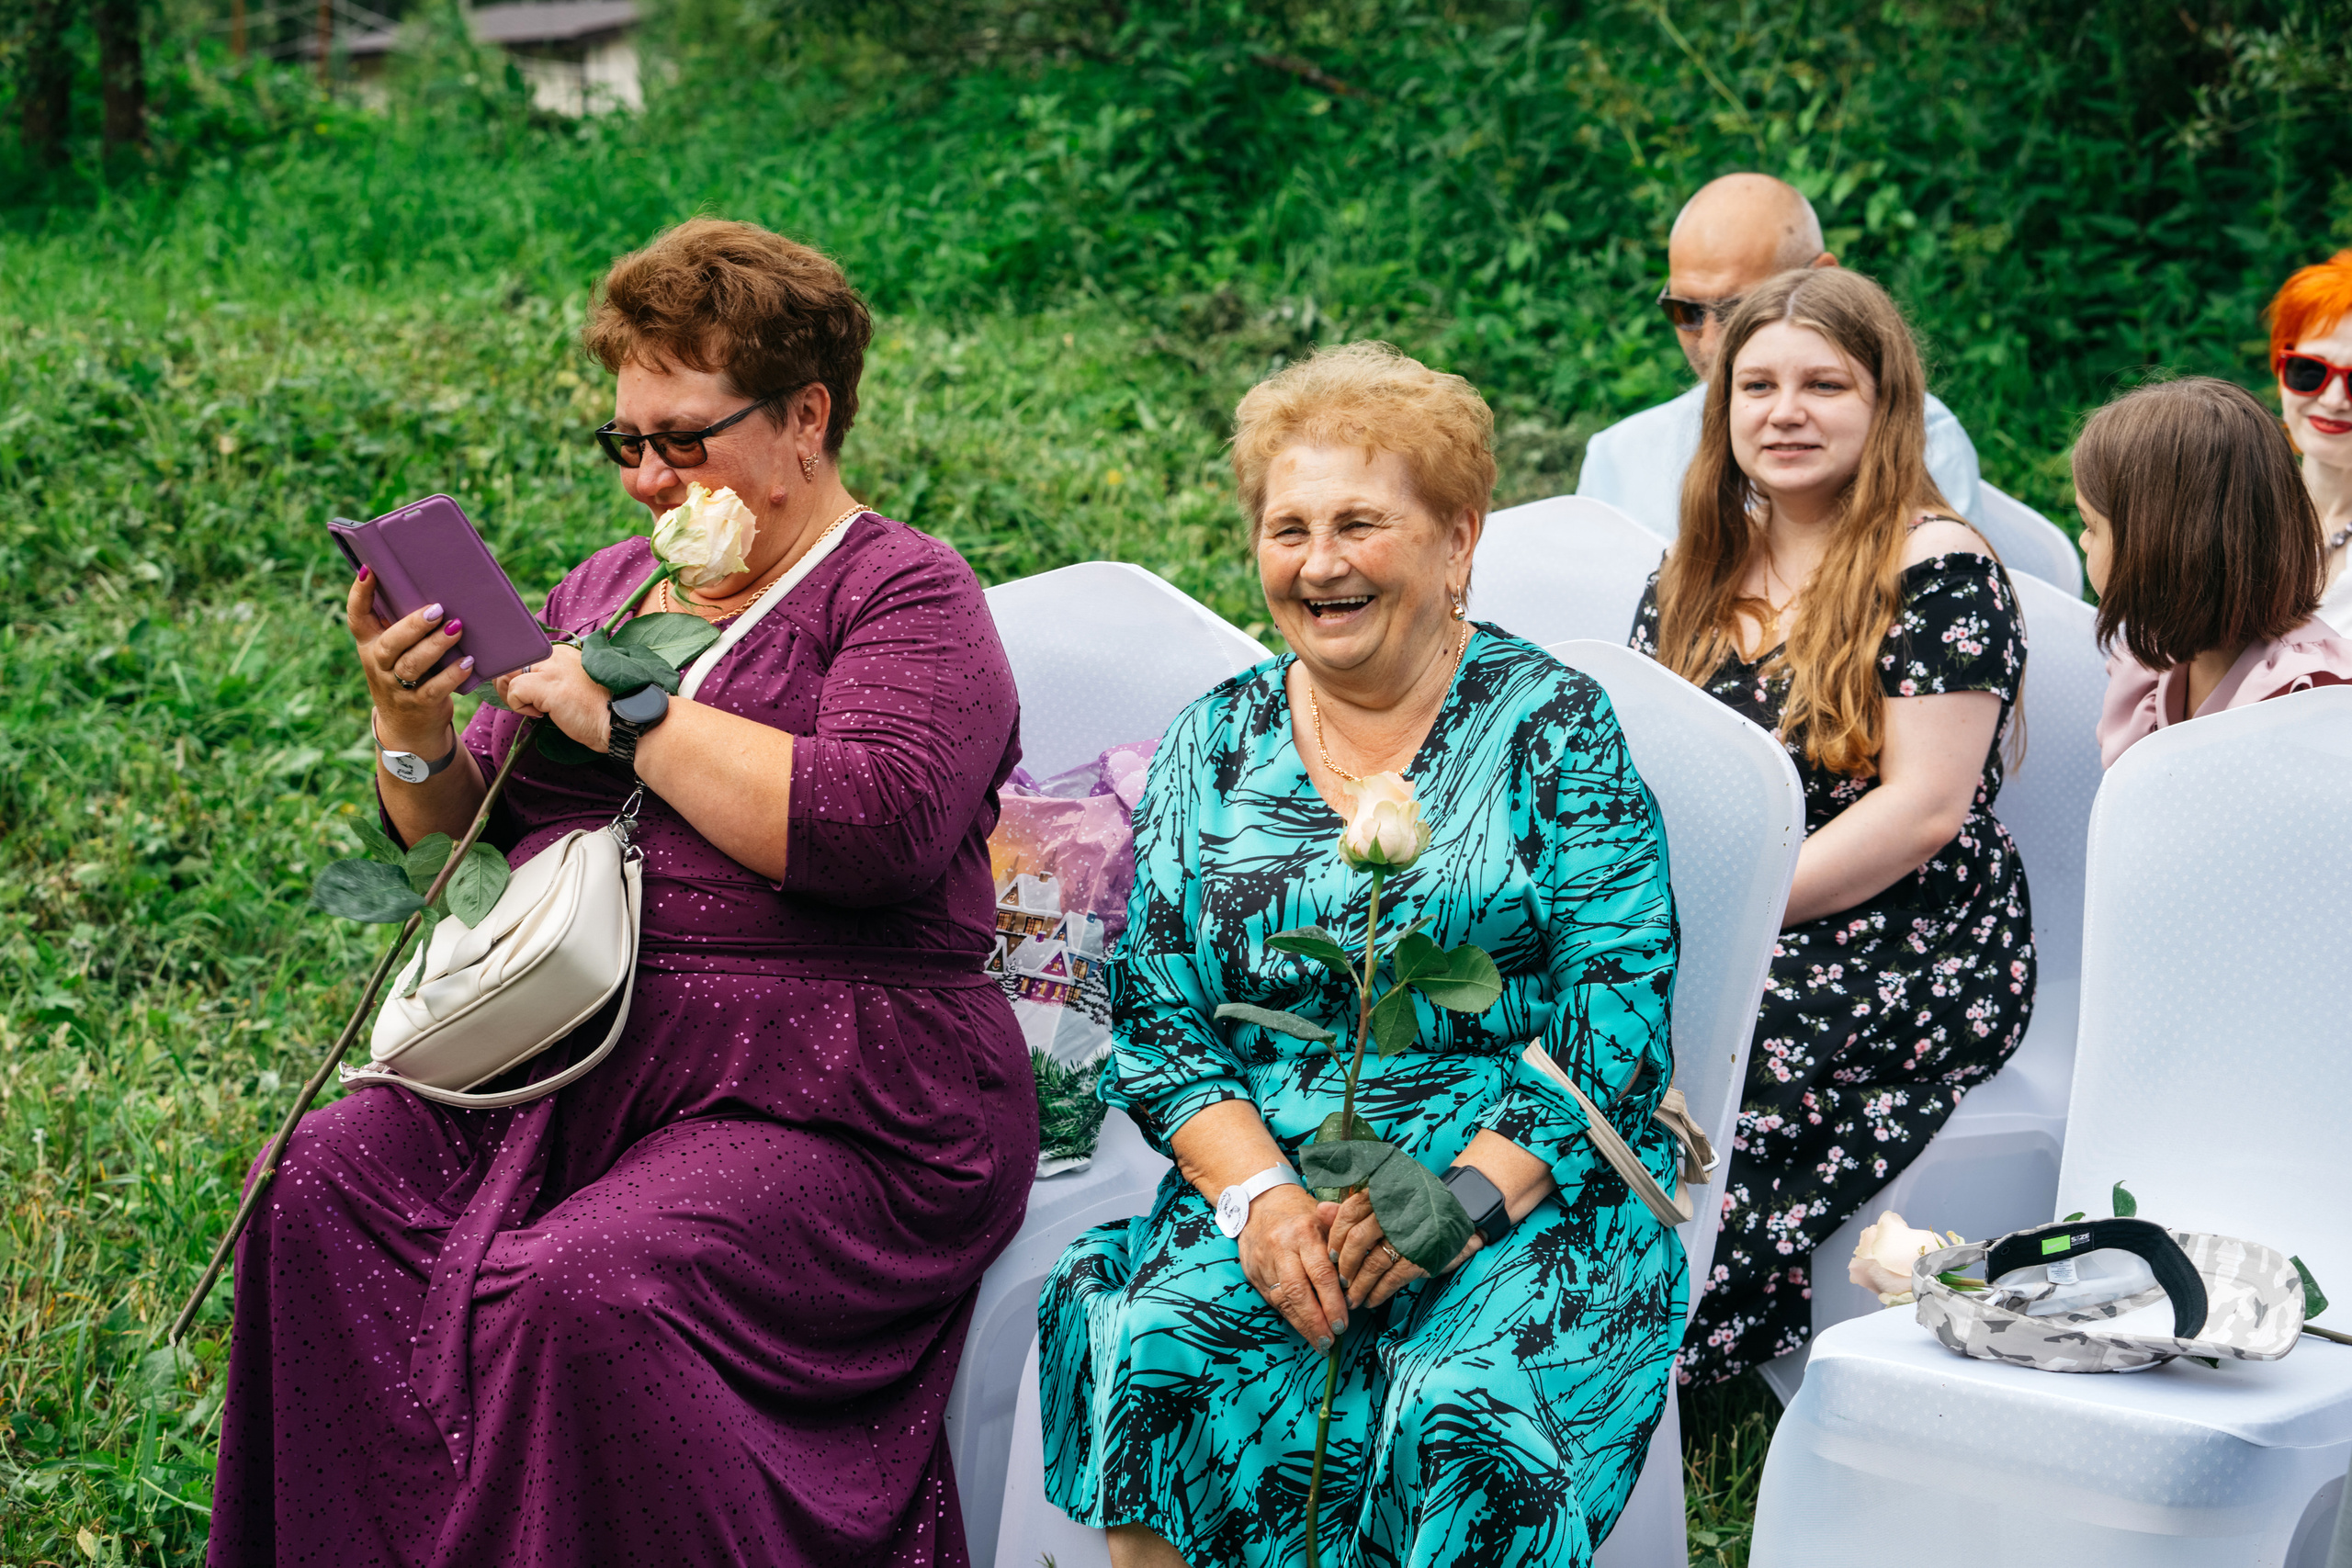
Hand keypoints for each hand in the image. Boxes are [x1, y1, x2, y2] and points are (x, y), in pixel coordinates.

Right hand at [347, 571, 470, 754]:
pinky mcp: (419, 704)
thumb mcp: (396, 652)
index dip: (360, 595)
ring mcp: (397, 687)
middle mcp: (379, 665)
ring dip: (435, 645)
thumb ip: (402, 626)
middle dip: (412, 625)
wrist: (408, 727)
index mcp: (370, 645)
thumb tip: (431, 588)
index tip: (369, 571)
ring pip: (411, 665)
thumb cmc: (407, 675)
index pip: (357, 618)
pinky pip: (435, 688)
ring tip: (457, 627)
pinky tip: (467, 661)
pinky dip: (451, 674)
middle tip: (437, 609)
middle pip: (389, 644)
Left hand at [499, 645, 613, 751]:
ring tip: (531, 709)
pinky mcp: (548, 686)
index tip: (529, 694)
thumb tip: (525, 686)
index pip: (524, 656)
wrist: (621, 720)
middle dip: (507, 683)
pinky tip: (539, 714)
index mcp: (562, 653)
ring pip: (508, 673)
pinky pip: (515, 690)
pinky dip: (519, 706)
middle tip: (523, 703)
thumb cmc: (601, 710)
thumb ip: (553, 679)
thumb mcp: (574, 685)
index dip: (518, 675)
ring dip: (511, 694)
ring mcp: (551, 669)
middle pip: (511, 661)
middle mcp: (555, 655)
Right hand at [1235, 1184, 1350, 1349]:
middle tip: (1331, 1340)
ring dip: (1303, 1325)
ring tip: (1320, 1342)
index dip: (1333, 1302)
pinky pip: (1273, 1300)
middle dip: (1316, 1321)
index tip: (1343, 1323)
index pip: (1321, 1274)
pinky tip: (1304, 1329)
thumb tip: (1366, 1258)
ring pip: (1284, 1300)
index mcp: (1304, 1232)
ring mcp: (1264, 1261)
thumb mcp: (1324, 1217)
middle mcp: (1281, 1247)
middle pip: (1299, 1291)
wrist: (1259, 1204)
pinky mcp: (1253, 1273)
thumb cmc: (1300, 1215)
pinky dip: (1290, 1317)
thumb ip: (1344, 1237)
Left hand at [1323, 1190, 1479, 1309]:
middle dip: (1344, 1266)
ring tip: (1351, 1298)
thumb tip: (1319, 1210)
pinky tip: (1371, 1300)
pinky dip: (1379, 1293)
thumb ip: (1352, 1208)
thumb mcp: (1385, 1203)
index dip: (1335, 1238)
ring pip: (1373, 1263)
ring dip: (1359, 1286)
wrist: (1462, 1214)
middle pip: (1357, 1241)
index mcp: (1382, 1193)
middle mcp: (1394, 1211)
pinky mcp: (1422, 1256)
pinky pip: (1393, 1279)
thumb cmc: (1414, 1210)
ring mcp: (1409, 1234)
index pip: (1349, 1213)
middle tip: (1338, 1282)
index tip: (1328, 1257)